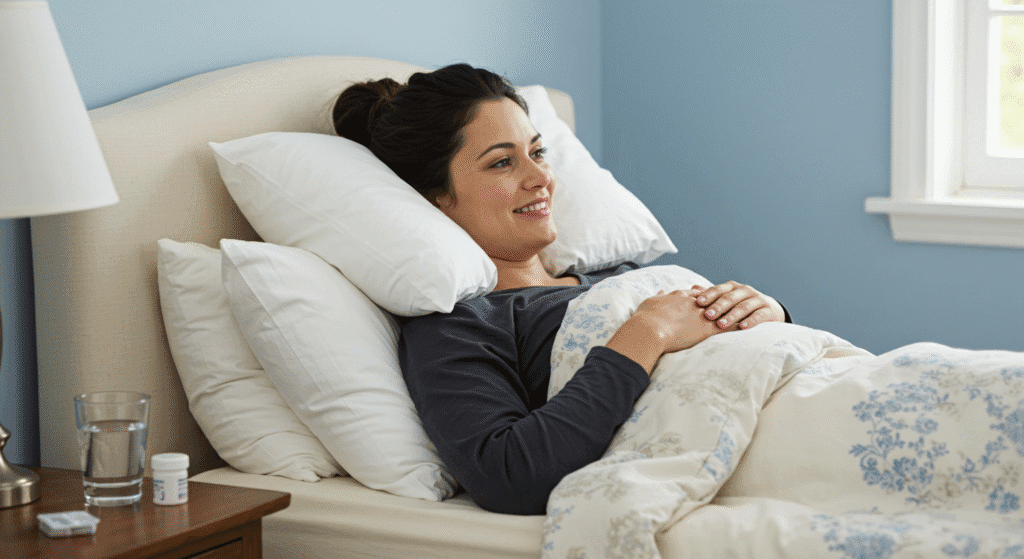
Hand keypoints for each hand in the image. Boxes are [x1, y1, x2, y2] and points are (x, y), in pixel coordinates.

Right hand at [606, 289, 734, 373]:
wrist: (649, 329)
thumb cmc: (645, 318)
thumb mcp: (649, 303)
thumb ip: (658, 297)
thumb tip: (660, 292)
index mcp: (679, 297)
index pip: (696, 294)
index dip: (703, 295)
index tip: (708, 296)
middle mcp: (693, 303)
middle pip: (713, 299)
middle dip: (722, 300)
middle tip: (731, 301)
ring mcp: (701, 315)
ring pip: (723, 310)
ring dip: (733, 311)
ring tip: (744, 313)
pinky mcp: (706, 328)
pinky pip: (726, 325)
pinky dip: (736, 325)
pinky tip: (745, 327)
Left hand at [691, 281, 784, 329]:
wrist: (770, 310)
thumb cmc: (741, 306)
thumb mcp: (727, 299)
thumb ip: (712, 295)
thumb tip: (693, 288)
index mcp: (732, 287)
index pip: (719, 290)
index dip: (709, 295)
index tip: (698, 302)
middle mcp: (745, 291)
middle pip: (730, 297)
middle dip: (718, 306)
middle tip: (708, 315)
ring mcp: (758, 300)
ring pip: (743, 306)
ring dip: (732, 315)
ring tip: (721, 324)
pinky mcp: (769, 311)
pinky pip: (759, 315)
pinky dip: (750, 321)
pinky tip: (742, 327)